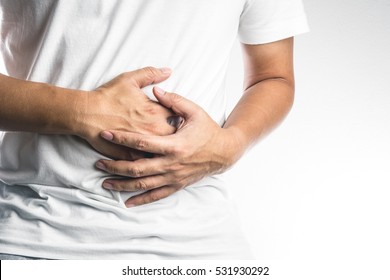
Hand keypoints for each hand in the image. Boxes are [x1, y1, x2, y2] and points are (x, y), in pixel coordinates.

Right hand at [76, 67, 177, 159]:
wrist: (87, 114)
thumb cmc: (108, 96)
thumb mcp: (130, 79)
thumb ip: (152, 74)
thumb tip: (168, 71)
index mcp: (156, 112)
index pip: (179, 116)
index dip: (179, 116)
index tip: (178, 117)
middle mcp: (153, 130)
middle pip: (175, 135)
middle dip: (177, 134)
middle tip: (175, 132)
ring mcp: (143, 145)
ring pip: (163, 151)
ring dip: (165, 148)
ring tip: (165, 145)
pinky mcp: (132, 156)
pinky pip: (147, 161)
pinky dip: (151, 159)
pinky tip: (151, 155)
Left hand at [95, 87, 245, 206]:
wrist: (224, 152)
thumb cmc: (208, 130)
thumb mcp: (195, 111)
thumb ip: (175, 101)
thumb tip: (156, 90)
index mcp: (174, 145)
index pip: (141, 142)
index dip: (121, 138)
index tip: (105, 134)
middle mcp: (171, 164)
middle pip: (137, 168)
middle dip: (115, 166)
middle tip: (98, 162)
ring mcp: (174, 177)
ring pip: (143, 185)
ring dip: (122, 185)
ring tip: (105, 183)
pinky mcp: (177, 185)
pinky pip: (156, 196)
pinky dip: (141, 200)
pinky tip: (127, 202)